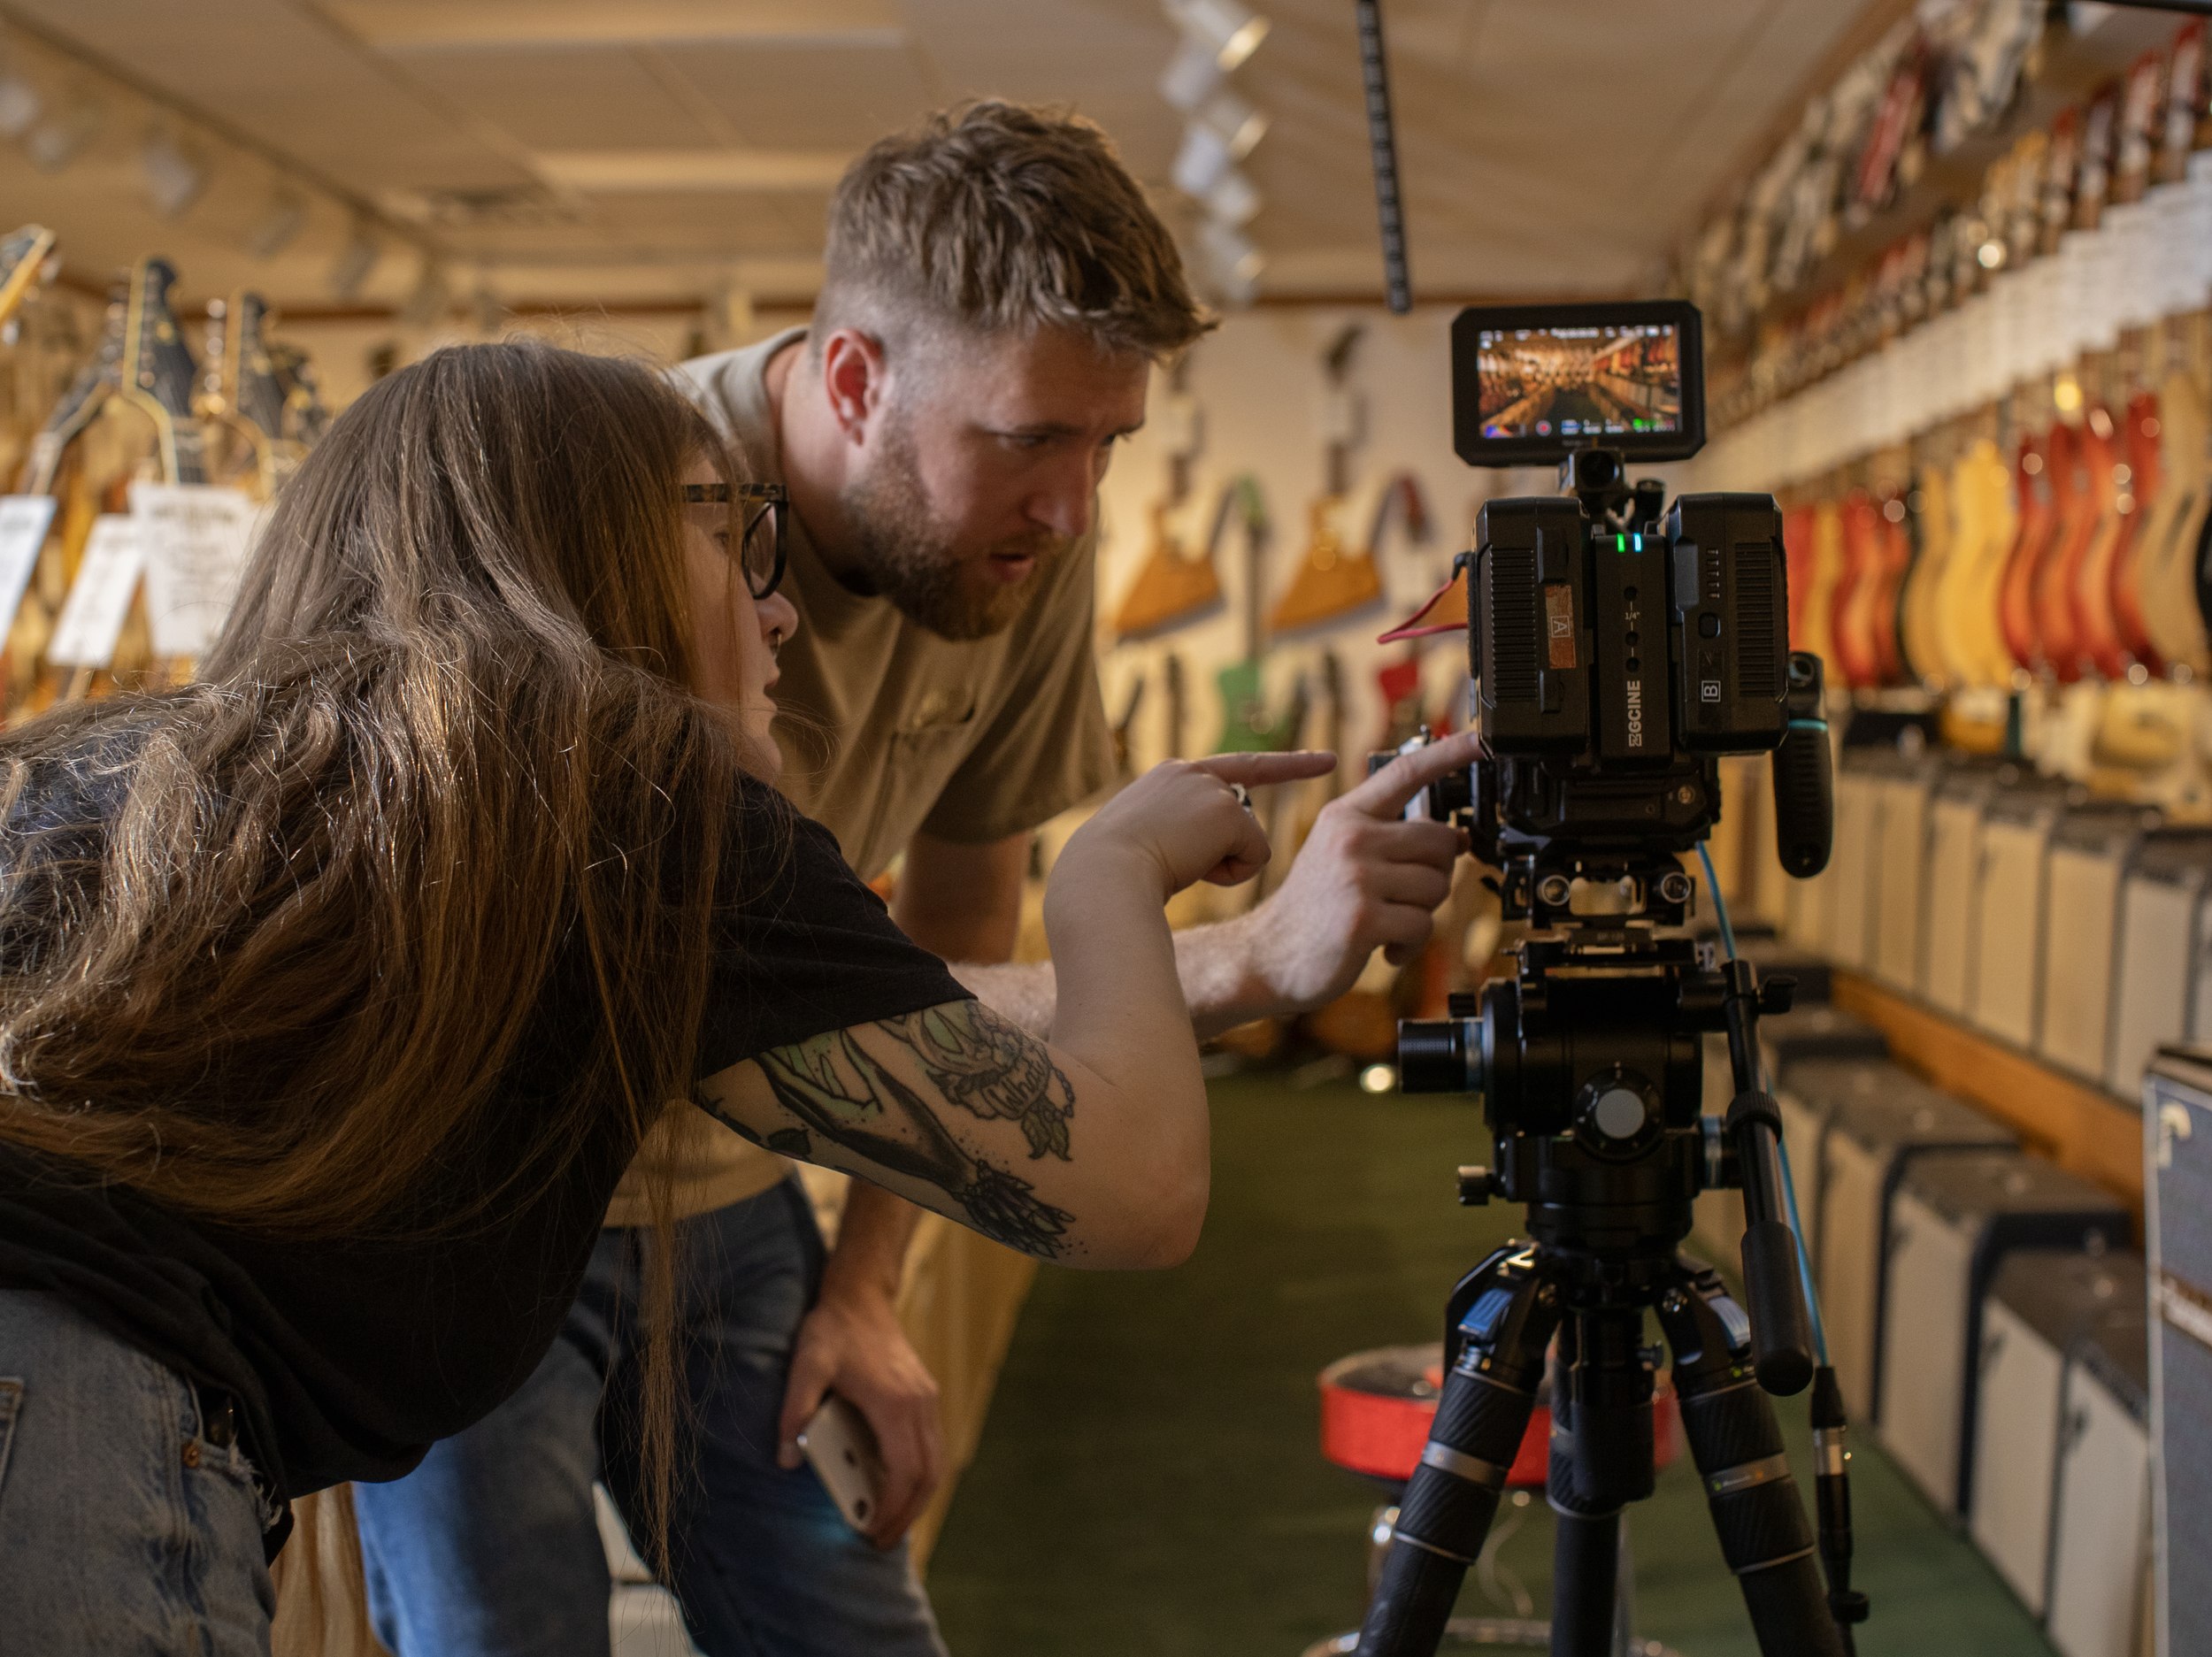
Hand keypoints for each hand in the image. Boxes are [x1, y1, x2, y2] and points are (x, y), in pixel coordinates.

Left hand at [776, 1276, 942, 1548]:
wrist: (861, 1297)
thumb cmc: (833, 1331)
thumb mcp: (805, 1366)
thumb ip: (795, 1412)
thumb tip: (786, 1459)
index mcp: (894, 1403)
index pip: (905, 1471)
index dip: (892, 1508)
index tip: (873, 1531)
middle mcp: (918, 1404)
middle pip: (928, 1475)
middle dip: (907, 1514)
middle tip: (881, 1541)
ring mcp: (926, 1401)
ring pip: (935, 1463)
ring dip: (917, 1498)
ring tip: (890, 1523)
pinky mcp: (924, 1398)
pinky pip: (931, 1448)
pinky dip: (919, 1476)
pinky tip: (897, 1488)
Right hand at [1063, 751, 1335, 896]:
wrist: (1102, 875)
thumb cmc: (1113, 874)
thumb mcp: (1144, 843)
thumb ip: (1180, 833)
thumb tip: (1216, 850)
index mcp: (1168, 777)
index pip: (1236, 768)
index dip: (1284, 765)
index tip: (1326, 759)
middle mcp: (1190, 771)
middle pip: (1242, 814)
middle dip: (1261, 819)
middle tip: (1245, 820)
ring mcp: (1209, 788)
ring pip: (1246, 839)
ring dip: (1222, 864)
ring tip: (1177, 866)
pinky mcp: (1226, 811)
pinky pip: (1255, 854)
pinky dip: (1231, 873)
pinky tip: (1193, 870)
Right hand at [1240, 729, 1478, 1011]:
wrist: (1269, 956)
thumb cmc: (1313, 909)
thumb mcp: (1342, 856)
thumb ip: (1392, 839)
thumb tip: (1457, 837)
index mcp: (1346, 817)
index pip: (1405, 773)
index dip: (1448, 754)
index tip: (1482, 740)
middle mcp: (1350, 838)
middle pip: (1439, 841)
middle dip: (1436, 873)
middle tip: (1406, 894)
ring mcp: (1356, 877)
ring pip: (1437, 885)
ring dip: (1422, 912)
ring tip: (1389, 920)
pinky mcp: (1364, 918)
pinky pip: (1423, 924)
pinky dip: (1412, 944)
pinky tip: (1387, 946)